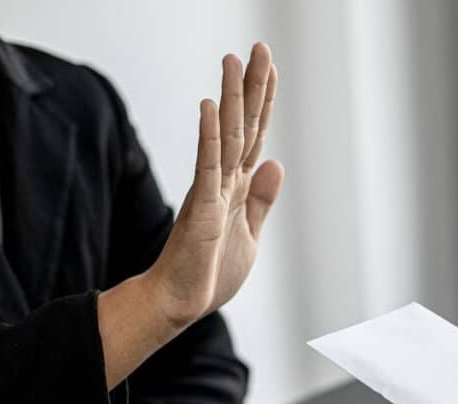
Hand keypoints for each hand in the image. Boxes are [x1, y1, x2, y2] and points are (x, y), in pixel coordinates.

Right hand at [145, 42, 283, 328]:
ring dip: (231, 99)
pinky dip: (211, 137)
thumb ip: (260, 199)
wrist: (181, 302)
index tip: (269, 68)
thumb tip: (276, 165)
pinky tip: (212, 106)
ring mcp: (211, 191)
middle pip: (242, 126)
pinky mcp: (202, 208)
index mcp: (236, 186)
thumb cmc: (209, 271)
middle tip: (259, 47)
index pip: (254, 136)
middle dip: (251, 87)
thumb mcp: (249, 233)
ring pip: (226, 137)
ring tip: (233, 60)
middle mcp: (223, 181)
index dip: (263, 103)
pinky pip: (206, 166)